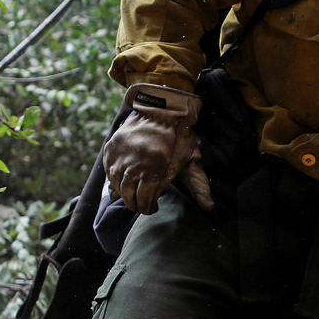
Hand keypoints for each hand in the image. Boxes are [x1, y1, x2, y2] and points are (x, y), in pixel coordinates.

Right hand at [103, 87, 213, 213]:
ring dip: (125, 195)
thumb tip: (209, 207)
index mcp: (153, 169)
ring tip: (133, 196)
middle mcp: (133, 164)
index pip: (144, 200)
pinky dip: (114, 181)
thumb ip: (200, 186)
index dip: (148, 208)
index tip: (153, 208)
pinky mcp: (111, 150)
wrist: (162, 110)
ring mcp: (119, 157)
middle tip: (142, 206)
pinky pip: (109, 173)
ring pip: (116, 186)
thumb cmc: (179, 138)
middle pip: (128, 196)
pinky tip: (124, 183)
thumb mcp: (192, 161)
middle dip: (136, 205)